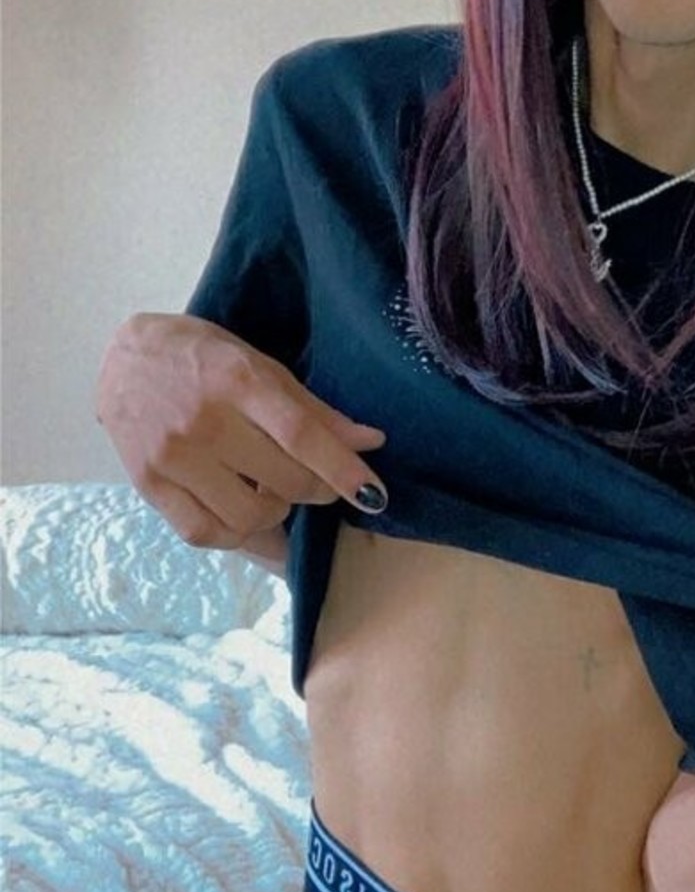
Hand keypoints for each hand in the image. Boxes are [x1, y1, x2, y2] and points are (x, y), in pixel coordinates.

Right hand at [96, 312, 387, 550]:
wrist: (125, 360)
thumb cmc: (202, 357)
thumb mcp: (260, 366)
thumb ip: (314, 410)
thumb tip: (370, 442)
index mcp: (237, 381)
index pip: (300, 434)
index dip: (342, 469)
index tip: (373, 494)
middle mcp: (204, 421)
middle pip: (282, 480)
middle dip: (315, 490)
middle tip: (318, 481)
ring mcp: (172, 456)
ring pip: (247, 516)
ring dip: (276, 513)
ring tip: (274, 492)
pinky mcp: (148, 484)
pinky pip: (203, 532)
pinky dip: (235, 534)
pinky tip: (244, 513)